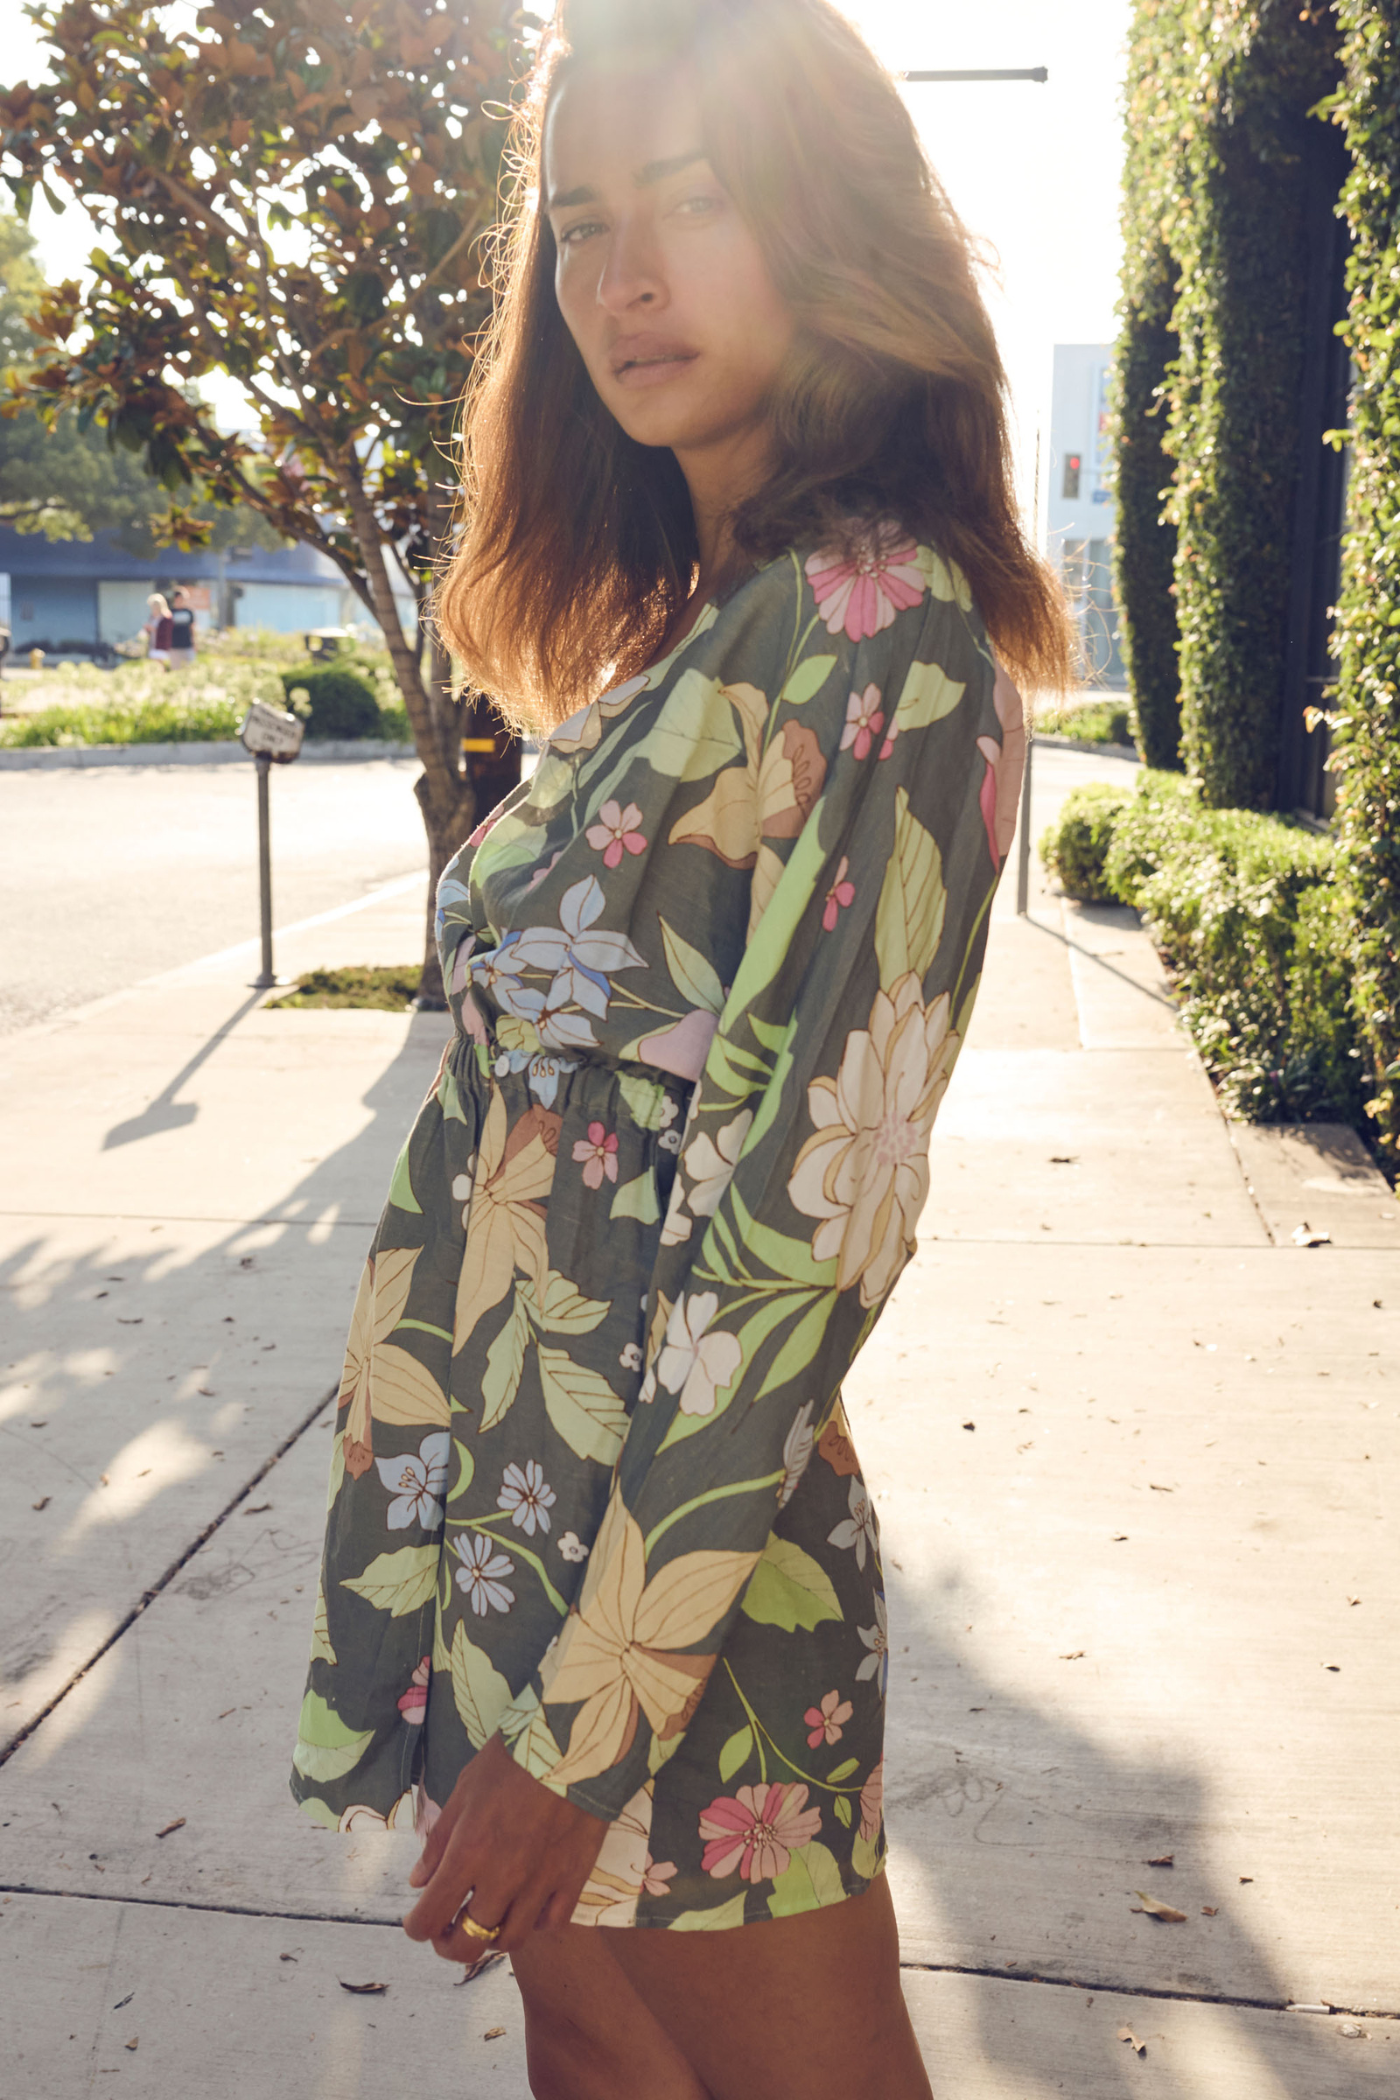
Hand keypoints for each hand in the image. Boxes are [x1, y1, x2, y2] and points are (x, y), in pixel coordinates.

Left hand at [402, 1732, 607, 1959]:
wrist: (574, 1742)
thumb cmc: (512, 1760)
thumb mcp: (464, 1789)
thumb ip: (439, 1840)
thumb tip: (420, 1882)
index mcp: (468, 1853)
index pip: (430, 1917)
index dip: (417, 1927)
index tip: (418, 1919)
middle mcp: (503, 1878)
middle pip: (468, 1944)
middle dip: (449, 1945)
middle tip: (449, 1930)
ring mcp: (541, 1883)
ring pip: (510, 1940)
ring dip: (491, 1936)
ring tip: (488, 1917)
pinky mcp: (574, 1879)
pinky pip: (551, 1924)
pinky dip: (535, 1922)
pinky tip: (528, 1905)